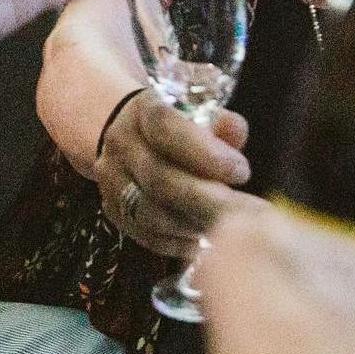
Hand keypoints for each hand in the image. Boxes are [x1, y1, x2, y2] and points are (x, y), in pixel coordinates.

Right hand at [95, 93, 253, 254]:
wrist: (132, 139)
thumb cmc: (180, 130)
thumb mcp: (200, 116)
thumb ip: (221, 125)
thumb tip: (235, 131)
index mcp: (143, 111)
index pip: (166, 128)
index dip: (204, 153)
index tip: (240, 171)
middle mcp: (120, 142)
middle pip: (158, 179)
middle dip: (206, 199)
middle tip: (243, 213)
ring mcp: (111, 179)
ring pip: (151, 213)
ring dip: (193, 224)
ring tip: (226, 228)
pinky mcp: (112, 209)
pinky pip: (145, 235)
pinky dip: (178, 242)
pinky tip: (203, 239)